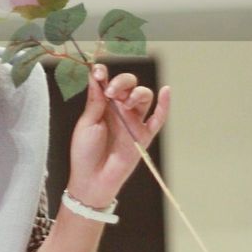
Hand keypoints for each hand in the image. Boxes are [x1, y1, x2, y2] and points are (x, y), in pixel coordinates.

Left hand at [68, 65, 170, 209]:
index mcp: (103, 105)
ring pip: (144, 97)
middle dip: (122, 82)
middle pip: (129, 85)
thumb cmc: (85, 152)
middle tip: (111, 92)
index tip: (99, 72)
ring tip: (126, 102)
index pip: (108, 82)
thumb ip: (95, 99)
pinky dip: (164, 105)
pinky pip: (158, 118)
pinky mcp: (145, 135)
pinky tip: (166, 91)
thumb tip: (96, 74)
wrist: (92, 179)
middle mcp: (120, 110)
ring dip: (137, 93)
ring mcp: (134, 121)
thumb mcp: (86, 123)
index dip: (104, 73)